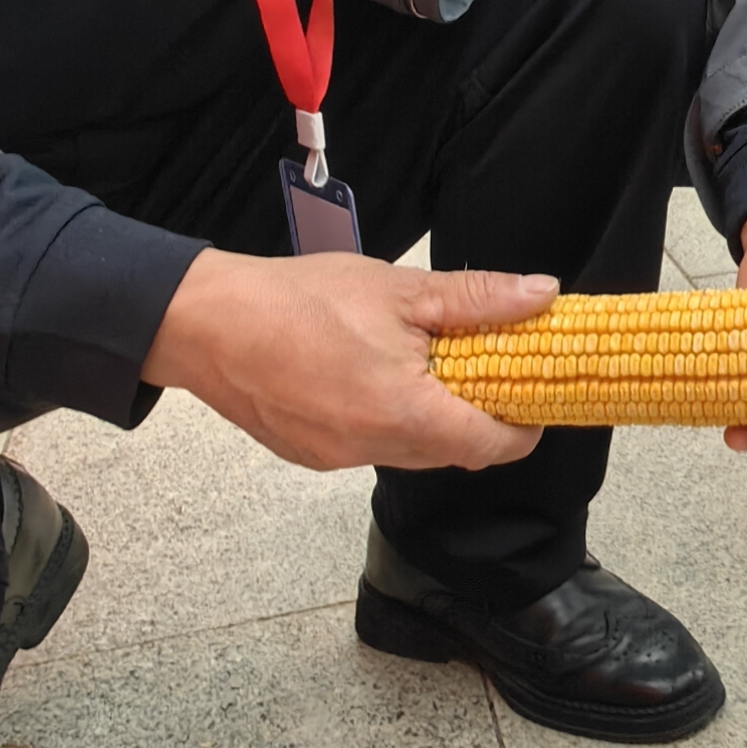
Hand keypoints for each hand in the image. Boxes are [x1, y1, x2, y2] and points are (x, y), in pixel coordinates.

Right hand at [142, 250, 555, 471]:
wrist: (204, 322)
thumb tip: (542, 295)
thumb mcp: (399, 290)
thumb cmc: (298, 301)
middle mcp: (372, 449)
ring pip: (410, 450)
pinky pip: (367, 446)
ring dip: (430, 419)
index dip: (524, 427)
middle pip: (453, 452)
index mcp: (404, 415)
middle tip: (487, 370)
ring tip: (426, 365)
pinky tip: (372, 376)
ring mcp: (337, 458)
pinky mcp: (309, 454)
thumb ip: (477, 299)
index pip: (491, 447)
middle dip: (478, 417)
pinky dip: (385, 420)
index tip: (537, 398)